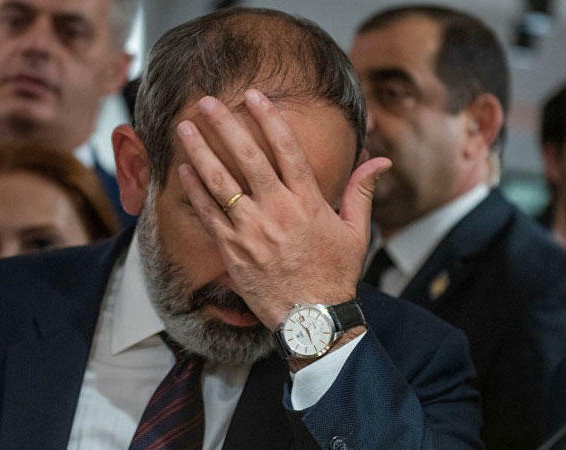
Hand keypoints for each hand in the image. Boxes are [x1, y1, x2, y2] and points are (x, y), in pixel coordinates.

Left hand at [177, 89, 390, 329]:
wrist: (311, 318)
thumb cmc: (334, 274)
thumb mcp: (356, 232)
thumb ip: (362, 191)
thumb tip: (381, 160)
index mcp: (308, 203)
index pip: (286, 150)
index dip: (269, 119)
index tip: (253, 96)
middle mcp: (278, 211)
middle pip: (247, 158)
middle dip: (225, 125)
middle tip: (207, 102)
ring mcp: (252, 231)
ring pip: (221, 183)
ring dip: (201, 151)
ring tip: (184, 128)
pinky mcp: (233, 250)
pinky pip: (209, 214)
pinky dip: (196, 190)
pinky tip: (184, 170)